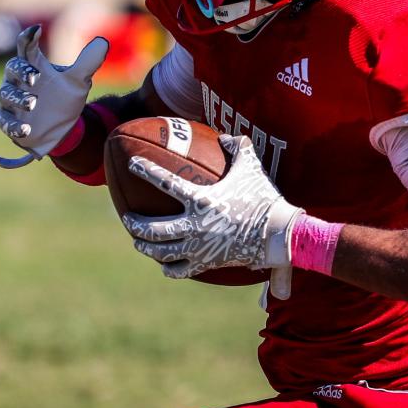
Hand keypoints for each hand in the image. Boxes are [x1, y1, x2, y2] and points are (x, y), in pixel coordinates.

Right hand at [0, 25, 107, 168]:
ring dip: (18, 98)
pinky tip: (25, 129)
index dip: (28, 38)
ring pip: (6, 94)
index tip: (35, 30)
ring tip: (32, 103)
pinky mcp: (8, 121)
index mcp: (34, 66)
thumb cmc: (64, 98)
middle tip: (34, 77)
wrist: (60, 128)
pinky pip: (5, 122)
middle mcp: (18, 80)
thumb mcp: (78, 81)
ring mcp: (11, 101)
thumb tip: (103, 42)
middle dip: (21, 71)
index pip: (27, 48)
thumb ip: (88, 62)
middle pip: (12, 68)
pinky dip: (14, 126)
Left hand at [121, 135, 301, 298]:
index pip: (165, 182)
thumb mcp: (252, 168)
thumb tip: (226, 137)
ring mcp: (199, 247)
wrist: (279, 234)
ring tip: (138, 241)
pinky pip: (180, 270)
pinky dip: (168, 268)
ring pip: (161, 251)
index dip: (146, 170)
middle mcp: (195, 225)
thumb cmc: (265, 199)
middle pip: (152, 228)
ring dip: (145, 246)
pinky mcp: (207, 263)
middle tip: (127, 218)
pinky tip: (164, 264)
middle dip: (134, 223)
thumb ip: (238, 148)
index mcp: (201, 199)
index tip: (132, 164)